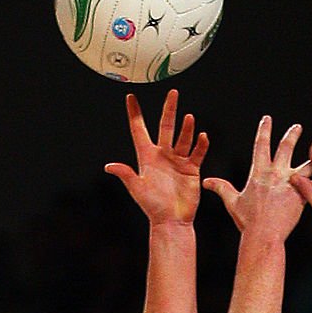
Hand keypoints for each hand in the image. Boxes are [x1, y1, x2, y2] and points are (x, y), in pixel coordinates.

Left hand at [105, 89, 208, 225]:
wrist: (172, 220)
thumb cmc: (152, 206)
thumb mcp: (137, 188)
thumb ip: (126, 174)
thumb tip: (109, 166)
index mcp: (146, 157)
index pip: (139, 130)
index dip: (135, 114)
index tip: (131, 97)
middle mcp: (162, 154)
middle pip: (166, 126)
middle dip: (169, 109)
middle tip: (173, 93)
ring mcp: (178, 160)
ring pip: (183, 138)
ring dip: (187, 128)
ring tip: (189, 117)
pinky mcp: (192, 168)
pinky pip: (197, 152)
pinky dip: (200, 145)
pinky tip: (202, 137)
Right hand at [202, 116, 311, 242]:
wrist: (264, 235)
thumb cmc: (248, 221)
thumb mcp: (233, 202)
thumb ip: (222, 188)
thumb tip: (207, 182)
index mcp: (259, 172)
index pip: (261, 145)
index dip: (264, 130)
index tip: (268, 119)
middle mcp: (275, 173)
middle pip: (286, 147)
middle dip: (293, 135)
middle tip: (298, 127)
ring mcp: (290, 182)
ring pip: (309, 162)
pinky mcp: (303, 193)